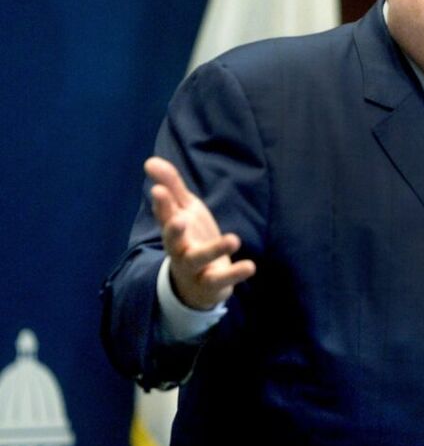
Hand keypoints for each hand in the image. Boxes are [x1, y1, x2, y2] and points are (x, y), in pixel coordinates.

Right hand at [145, 156, 255, 309]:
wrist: (197, 284)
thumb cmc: (190, 238)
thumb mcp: (184, 210)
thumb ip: (172, 187)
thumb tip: (150, 161)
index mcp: (173, 228)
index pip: (164, 215)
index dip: (162, 203)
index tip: (158, 190)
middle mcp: (179, 248)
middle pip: (172, 241)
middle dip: (173, 231)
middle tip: (179, 219)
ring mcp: (194, 268)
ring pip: (199, 260)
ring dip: (214, 250)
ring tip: (234, 239)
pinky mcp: (211, 283)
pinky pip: (221, 280)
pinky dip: (235, 274)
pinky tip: (250, 266)